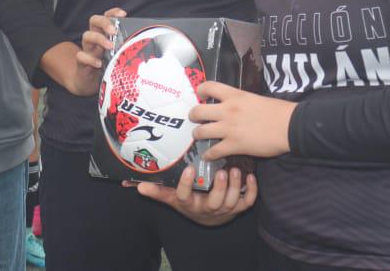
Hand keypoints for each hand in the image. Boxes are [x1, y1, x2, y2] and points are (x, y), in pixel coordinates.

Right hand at [73, 7, 126, 95]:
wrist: (88, 83)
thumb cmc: (107, 66)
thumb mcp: (118, 54)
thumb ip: (127, 48)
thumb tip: (149, 45)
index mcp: (104, 34)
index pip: (106, 16)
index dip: (113, 13)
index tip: (123, 14)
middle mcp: (95, 39)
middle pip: (94, 20)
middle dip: (104, 22)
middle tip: (114, 30)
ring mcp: (88, 49)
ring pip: (86, 36)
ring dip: (99, 38)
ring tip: (110, 46)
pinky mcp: (81, 62)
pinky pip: (81, 56)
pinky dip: (90, 59)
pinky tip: (99, 64)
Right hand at [130, 166, 256, 226]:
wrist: (208, 220)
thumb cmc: (190, 202)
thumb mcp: (173, 198)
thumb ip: (159, 191)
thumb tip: (139, 186)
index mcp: (189, 204)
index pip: (184, 197)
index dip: (186, 185)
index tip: (188, 169)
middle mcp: (207, 209)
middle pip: (214, 203)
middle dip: (219, 188)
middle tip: (221, 171)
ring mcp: (224, 210)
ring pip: (232, 203)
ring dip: (235, 187)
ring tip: (235, 170)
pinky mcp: (238, 208)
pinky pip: (247, 203)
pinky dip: (251, 191)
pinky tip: (250, 176)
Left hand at [190, 82, 293, 159]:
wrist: (289, 126)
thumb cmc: (277, 111)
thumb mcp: (254, 98)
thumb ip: (240, 101)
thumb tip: (232, 106)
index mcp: (234, 96)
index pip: (208, 86)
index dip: (200, 91)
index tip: (200, 96)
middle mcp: (227, 110)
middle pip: (197, 111)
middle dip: (193, 117)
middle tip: (195, 120)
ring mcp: (228, 129)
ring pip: (200, 132)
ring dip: (197, 135)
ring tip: (200, 137)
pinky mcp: (234, 145)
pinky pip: (213, 151)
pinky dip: (208, 155)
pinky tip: (208, 156)